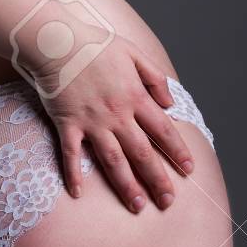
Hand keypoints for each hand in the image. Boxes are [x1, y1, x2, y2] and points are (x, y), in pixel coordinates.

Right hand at [32, 32, 194, 212]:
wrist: (58, 41)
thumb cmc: (95, 43)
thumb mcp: (133, 52)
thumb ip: (155, 77)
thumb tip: (170, 103)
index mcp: (135, 96)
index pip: (162, 130)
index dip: (177, 151)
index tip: (188, 169)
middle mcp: (117, 114)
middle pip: (142, 152)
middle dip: (157, 179)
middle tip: (168, 201)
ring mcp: (91, 121)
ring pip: (113, 160)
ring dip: (126, 185)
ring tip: (138, 205)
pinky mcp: (68, 124)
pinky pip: (71, 154)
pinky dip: (74, 174)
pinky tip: (78, 193)